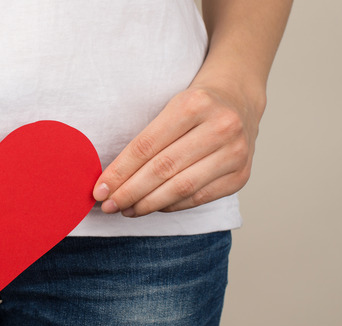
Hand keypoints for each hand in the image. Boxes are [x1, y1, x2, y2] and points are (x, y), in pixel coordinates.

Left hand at [92, 85, 261, 216]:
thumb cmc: (195, 107)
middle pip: (162, 169)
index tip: (99, 190)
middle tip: (109, 205)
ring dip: (147, 204)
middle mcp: (220, 127)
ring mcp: (235, 153)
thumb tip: (110, 181)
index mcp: (194, 104)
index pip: (146, 146)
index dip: (119, 172)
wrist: (239, 101)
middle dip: (129, 192)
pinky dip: (170, 205)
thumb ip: (145, 142)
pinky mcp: (241, 176)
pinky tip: (152, 206)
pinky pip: (198, 198)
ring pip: (180, 188)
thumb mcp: (170, 108)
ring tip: (126, 209)